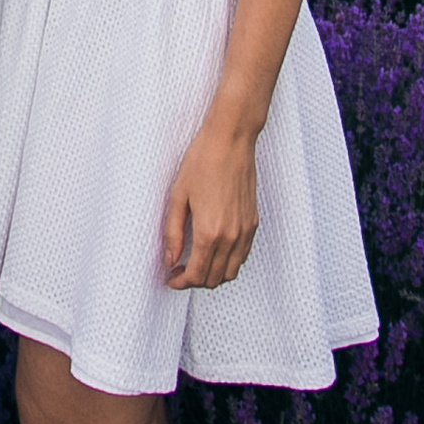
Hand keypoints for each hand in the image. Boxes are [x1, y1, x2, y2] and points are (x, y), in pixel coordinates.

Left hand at [161, 119, 258, 292]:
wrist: (230, 142)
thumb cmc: (202, 163)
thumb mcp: (178, 197)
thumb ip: (173, 233)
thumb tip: (169, 260)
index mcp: (209, 232)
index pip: (197, 275)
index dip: (181, 282)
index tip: (171, 278)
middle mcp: (231, 237)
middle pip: (214, 279)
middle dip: (195, 281)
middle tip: (179, 270)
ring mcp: (245, 231)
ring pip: (231, 272)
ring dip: (213, 275)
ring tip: (196, 263)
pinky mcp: (253, 223)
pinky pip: (243, 256)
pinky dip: (228, 263)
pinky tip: (214, 251)